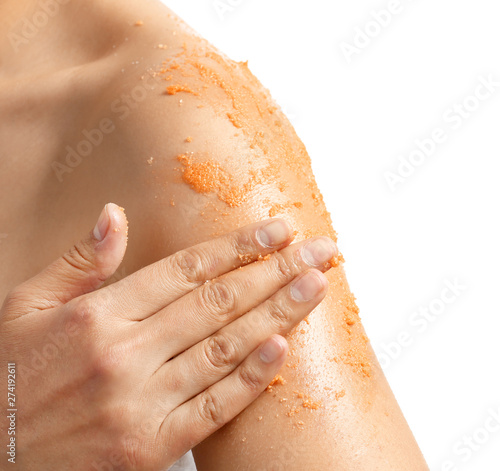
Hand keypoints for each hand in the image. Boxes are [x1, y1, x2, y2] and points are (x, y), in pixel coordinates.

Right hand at [0, 203, 336, 469]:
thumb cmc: (9, 375)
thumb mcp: (25, 306)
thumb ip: (78, 261)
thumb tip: (114, 214)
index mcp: (99, 314)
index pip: (186, 269)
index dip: (238, 246)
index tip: (277, 229)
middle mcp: (125, 354)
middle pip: (218, 302)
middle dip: (275, 271)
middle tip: (318, 250)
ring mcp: (141, 403)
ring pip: (225, 348)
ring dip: (277, 313)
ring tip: (315, 286)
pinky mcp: (151, 448)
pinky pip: (213, 408)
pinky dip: (251, 377)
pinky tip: (282, 348)